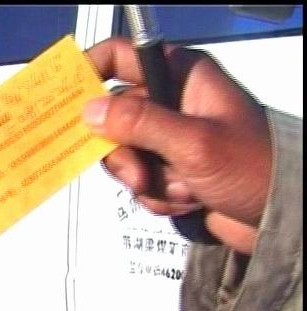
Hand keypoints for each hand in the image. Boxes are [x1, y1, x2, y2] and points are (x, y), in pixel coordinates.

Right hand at [82, 37, 271, 253]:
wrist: (279, 215)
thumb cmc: (255, 167)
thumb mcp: (194, 142)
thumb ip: (139, 123)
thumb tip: (90, 111)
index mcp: (181, 77)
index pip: (121, 57)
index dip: (90, 72)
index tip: (68, 99)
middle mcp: (170, 103)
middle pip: (114, 117)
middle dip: (126, 155)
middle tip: (141, 173)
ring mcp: (168, 139)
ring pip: (124, 155)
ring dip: (148, 180)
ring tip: (183, 188)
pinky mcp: (169, 169)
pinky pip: (140, 181)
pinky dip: (159, 196)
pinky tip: (189, 198)